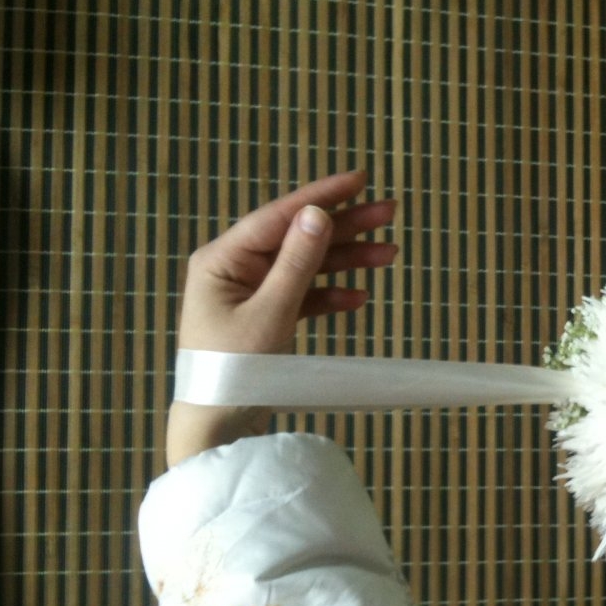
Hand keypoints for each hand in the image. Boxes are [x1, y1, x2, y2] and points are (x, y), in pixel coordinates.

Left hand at [166, 171, 398, 466]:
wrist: (216, 426)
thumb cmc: (233, 370)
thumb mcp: (270, 313)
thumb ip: (296, 263)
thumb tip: (318, 214)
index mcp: (223, 260)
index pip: (279, 216)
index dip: (322, 196)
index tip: (359, 179)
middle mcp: (235, 269)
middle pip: (297, 237)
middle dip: (345, 226)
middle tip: (389, 212)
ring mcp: (250, 293)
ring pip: (306, 265)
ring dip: (346, 260)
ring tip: (389, 253)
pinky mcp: (265, 317)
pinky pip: (304, 296)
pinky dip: (331, 295)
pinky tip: (360, 295)